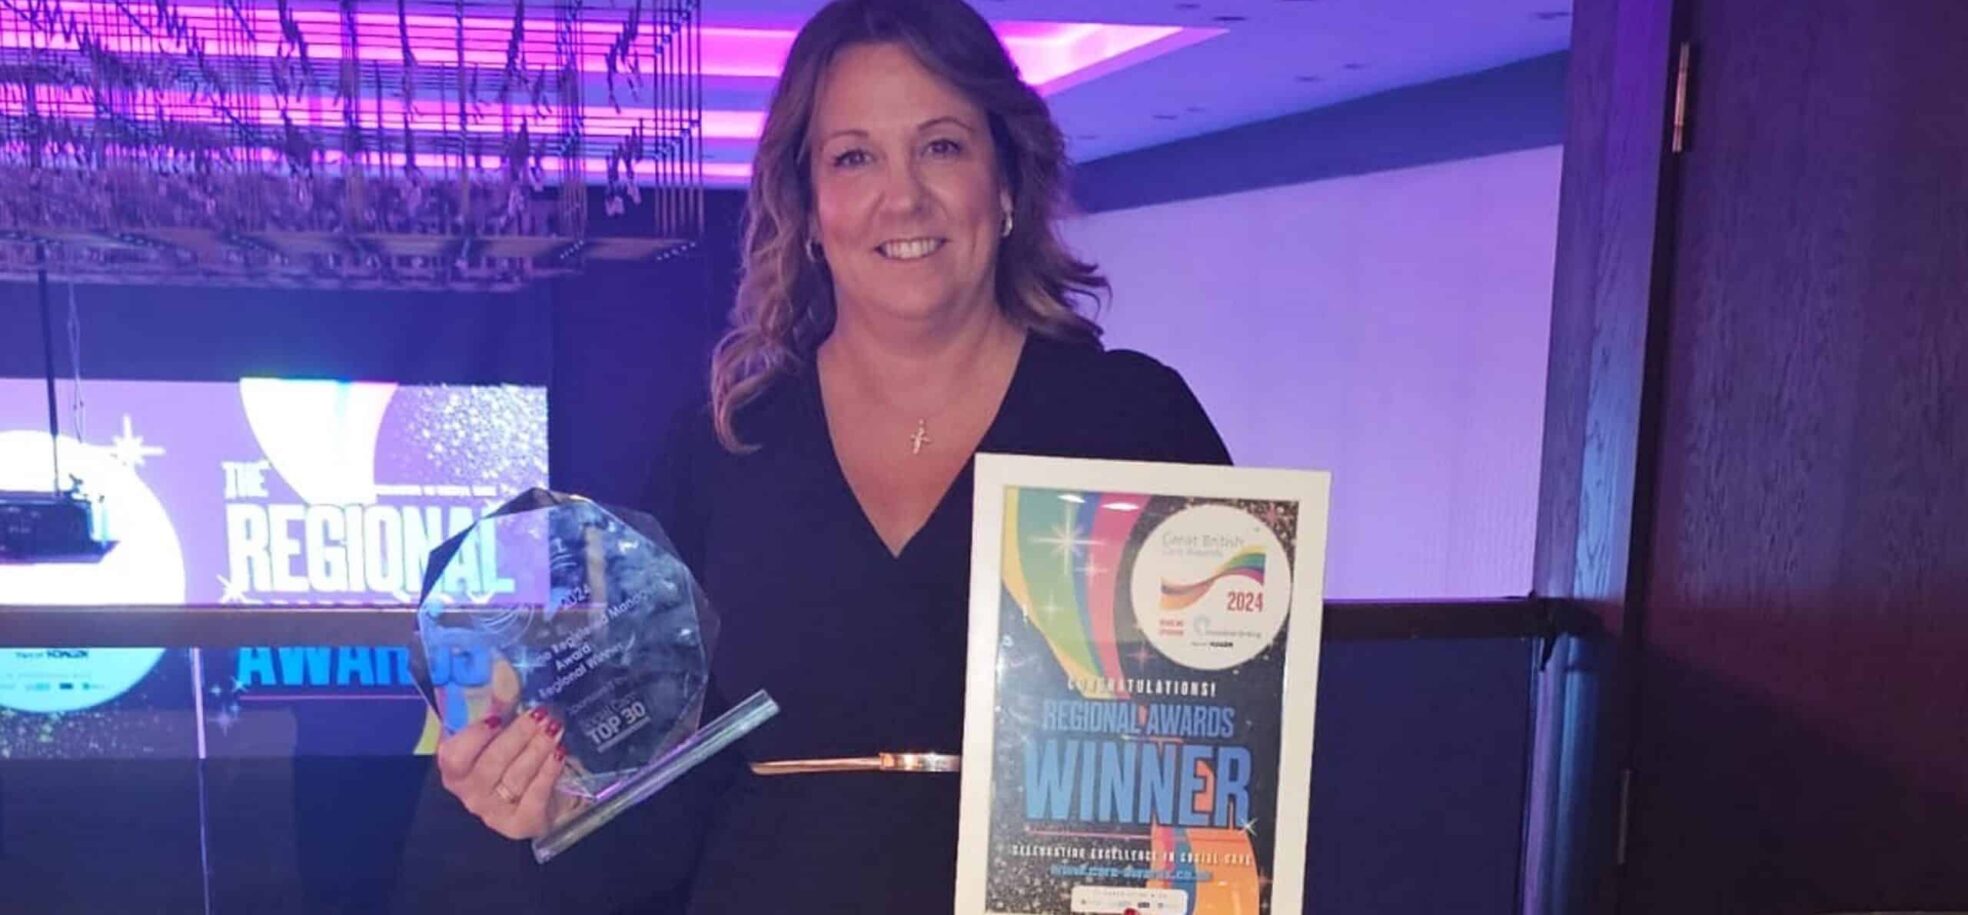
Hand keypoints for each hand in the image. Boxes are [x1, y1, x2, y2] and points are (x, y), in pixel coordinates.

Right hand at [436, 705, 568, 839]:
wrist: (547, 793)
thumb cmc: (518, 755)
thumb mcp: (505, 728)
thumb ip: (500, 702)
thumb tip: (504, 668)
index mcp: (456, 768)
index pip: (453, 756)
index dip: (474, 737)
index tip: (496, 716)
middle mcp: (469, 794)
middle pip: (490, 764)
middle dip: (518, 735)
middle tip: (541, 714)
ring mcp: (493, 813)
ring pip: (515, 778)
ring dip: (537, 749)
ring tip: (555, 728)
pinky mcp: (519, 824)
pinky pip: (534, 796)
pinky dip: (548, 772)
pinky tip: (560, 753)